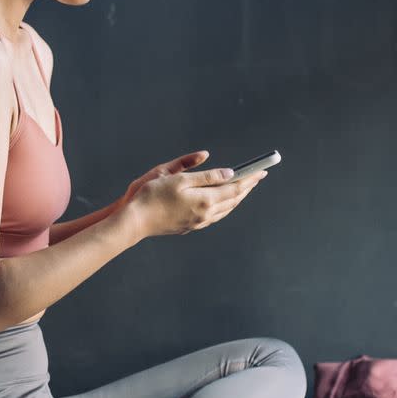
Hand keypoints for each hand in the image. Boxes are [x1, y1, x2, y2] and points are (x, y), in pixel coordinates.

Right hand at [129, 153, 266, 238]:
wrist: (135, 220)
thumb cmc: (152, 196)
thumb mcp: (179, 178)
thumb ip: (206, 176)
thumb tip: (229, 174)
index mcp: (205, 200)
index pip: (235, 188)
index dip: (250, 179)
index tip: (262, 170)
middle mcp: (205, 214)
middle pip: (233, 200)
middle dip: (246, 188)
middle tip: (257, 177)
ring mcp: (197, 222)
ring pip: (225, 210)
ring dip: (236, 198)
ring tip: (244, 189)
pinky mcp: (189, 226)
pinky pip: (215, 216)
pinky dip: (224, 207)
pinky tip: (222, 204)